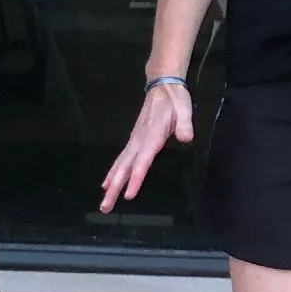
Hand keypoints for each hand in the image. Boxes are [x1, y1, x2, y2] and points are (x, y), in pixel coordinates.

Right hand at [100, 80, 193, 212]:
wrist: (163, 85)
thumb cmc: (175, 99)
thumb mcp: (184, 110)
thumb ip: (185, 125)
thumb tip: (186, 138)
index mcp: (151, 136)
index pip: (142, 162)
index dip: (135, 179)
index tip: (128, 195)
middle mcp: (139, 141)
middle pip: (124, 168)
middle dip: (114, 188)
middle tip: (105, 207)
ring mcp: (135, 141)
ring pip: (120, 165)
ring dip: (111, 184)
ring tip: (104, 202)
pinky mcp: (134, 141)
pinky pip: (122, 160)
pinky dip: (113, 173)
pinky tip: (108, 183)